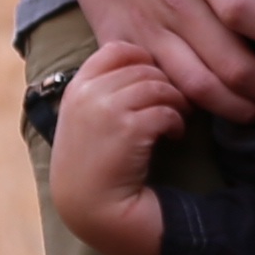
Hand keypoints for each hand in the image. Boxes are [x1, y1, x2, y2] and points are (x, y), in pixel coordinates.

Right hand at [47, 38, 189, 254]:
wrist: (90, 205)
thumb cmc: (91, 162)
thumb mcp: (83, 119)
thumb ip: (101, 90)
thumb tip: (143, 65)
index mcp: (77, 87)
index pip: (116, 49)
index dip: (143, 59)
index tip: (154, 80)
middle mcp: (88, 93)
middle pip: (144, 67)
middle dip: (165, 84)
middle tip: (174, 104)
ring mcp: (106, 109)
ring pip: (159, 85)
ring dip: (175, 101)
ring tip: (176, 119)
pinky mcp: (129, 128)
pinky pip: (166, 110)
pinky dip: (177, 122)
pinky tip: (174, 136)